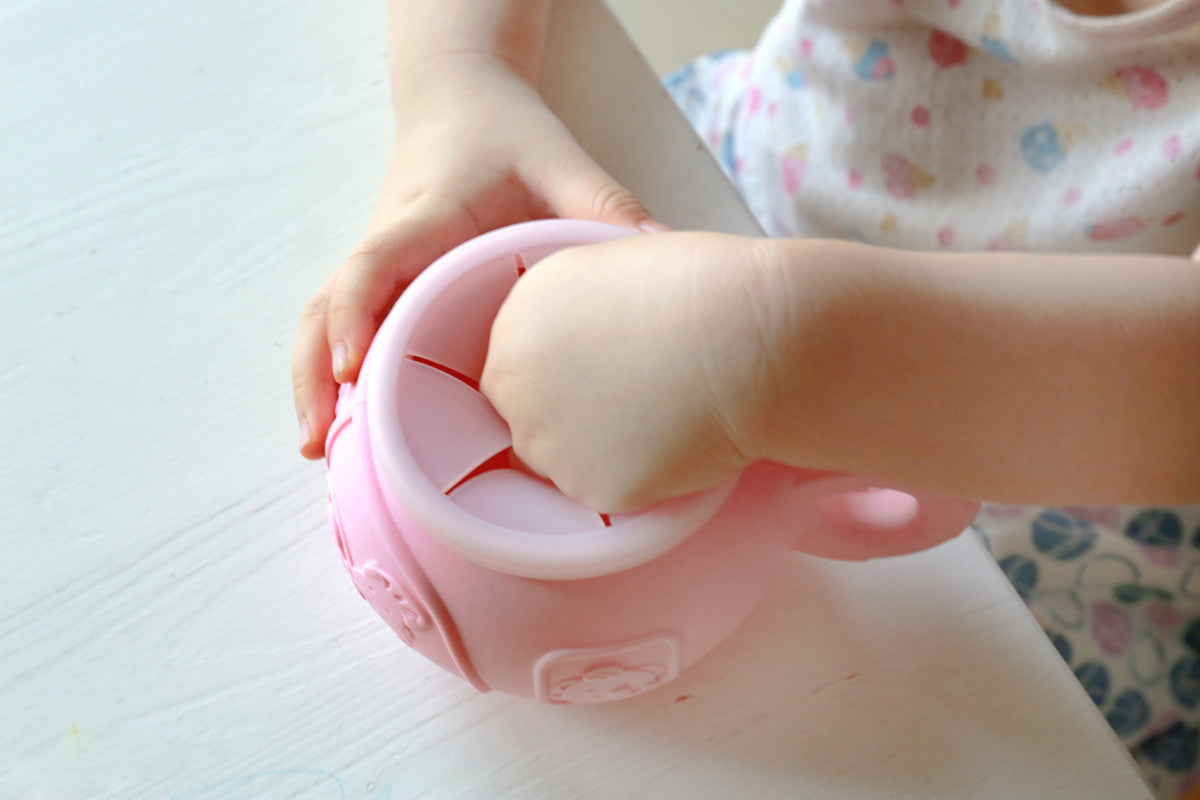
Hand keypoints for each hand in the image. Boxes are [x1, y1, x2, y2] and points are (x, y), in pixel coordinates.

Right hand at [292, 53, 663, 457]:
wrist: (461, 97)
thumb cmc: (505, 131)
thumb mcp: (561, 160)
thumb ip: (607, 206)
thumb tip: (664, 260)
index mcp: (425, 216)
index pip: (373, 264)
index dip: (354, 313)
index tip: (353, 366)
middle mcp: (389, 242)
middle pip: (323, 307)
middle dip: (314, 373)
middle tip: (319, 441)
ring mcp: (381, 262)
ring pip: (321, 319)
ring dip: (311, 380)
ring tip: (317, 447)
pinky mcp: (386, 278)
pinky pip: (344, 321)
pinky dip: (332, 367)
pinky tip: (345, 422)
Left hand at [481, 231, 778, 512]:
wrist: (743, 337)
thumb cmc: (697, 288)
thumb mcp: (612, 266)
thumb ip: (575, 306)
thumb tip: (582, 330)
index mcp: (516, 321)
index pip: (515, 367)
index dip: (561, 372)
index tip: (601, 370)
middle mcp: (514, 385)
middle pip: (527, 418)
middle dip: (571, 414)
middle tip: (634, 399)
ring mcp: (548, 444)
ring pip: (564, 463)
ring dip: (601, 450)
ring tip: (662, 416)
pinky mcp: (591, 490)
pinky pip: (609, 493)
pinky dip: (642, 477)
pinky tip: (678, 442)